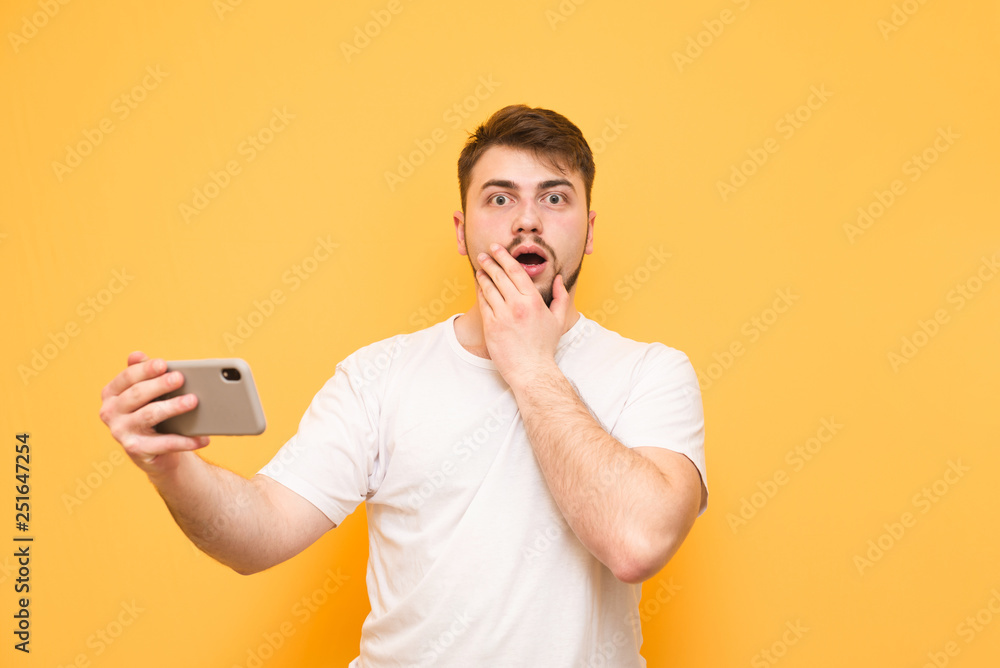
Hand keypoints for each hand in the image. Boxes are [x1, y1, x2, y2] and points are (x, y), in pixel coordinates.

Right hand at [99, 351, 208, 476]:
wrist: (153, 450)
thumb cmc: (150, 412)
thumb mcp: (145, 392)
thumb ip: (142, 373)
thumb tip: (136, 355)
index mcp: (112, 394)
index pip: (127, 377)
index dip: (145, 369)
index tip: (163, 364)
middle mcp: (110, 412)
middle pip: (137, 394)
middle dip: (160, 385)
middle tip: (180, 378)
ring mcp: (121, 432)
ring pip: (149, 415)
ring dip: (173, 407)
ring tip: (193, 401)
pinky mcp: (135, 449)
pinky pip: (165, 443)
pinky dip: (185, 440)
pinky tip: (202, 437)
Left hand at [475, 243, 569, 388]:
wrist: (531, 371)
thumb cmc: (545, 346)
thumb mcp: (558, 320)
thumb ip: (561, 296)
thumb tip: (558, 278)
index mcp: (534, 301)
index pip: (515, 271)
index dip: (503, 256)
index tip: (496, 248)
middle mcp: (517, 306)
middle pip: (499, 276)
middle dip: (489, 262)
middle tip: (483, 255)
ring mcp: (502, 317)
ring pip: (488, 289)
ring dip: (482, 276)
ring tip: (480, 270)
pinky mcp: (491, 327)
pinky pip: (482, 305)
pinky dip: (479, 293)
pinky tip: (479, 288)